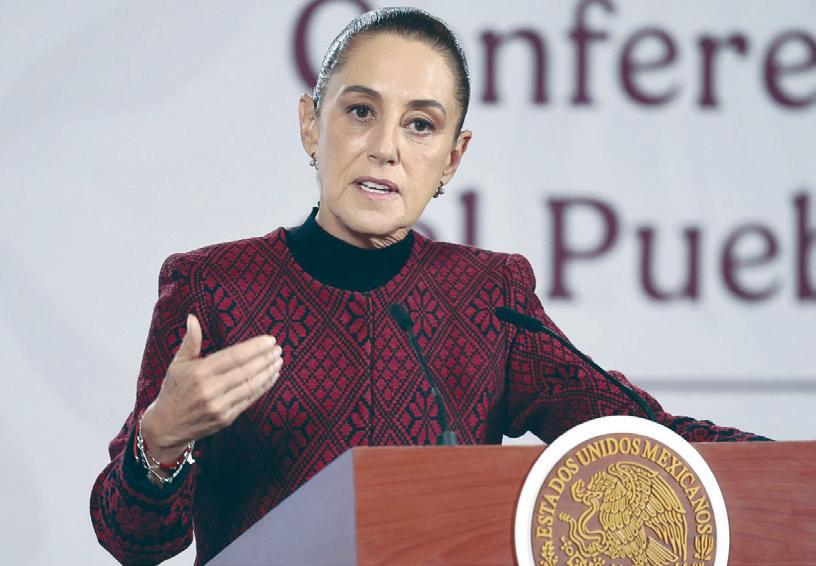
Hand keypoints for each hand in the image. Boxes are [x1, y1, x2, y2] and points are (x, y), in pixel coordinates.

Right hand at [141, 314, 281, 462]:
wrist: (167, 426)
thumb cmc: (173, 389)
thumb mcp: (177, 364)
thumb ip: (190, 341)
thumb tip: (192, 317)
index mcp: (199, 372)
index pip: (234, 356)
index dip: (255, 347)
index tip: (270, 340)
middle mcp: (210, 389)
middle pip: (246, 370)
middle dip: (265, 358)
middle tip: (278, 348)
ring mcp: (219, 406)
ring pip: (250, 385)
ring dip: (268, 372)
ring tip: (278, 360)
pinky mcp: (226, 419)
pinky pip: (249, 400)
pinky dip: (263, 387)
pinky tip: (272, 377)